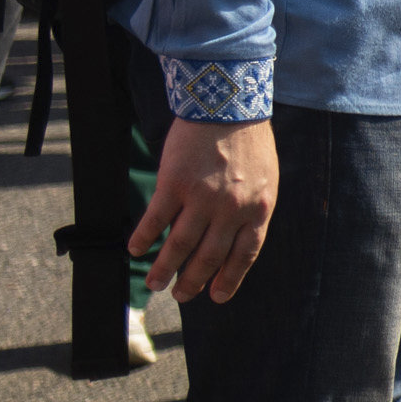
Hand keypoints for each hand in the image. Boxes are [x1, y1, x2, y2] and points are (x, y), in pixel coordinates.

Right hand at [132, 117, 280, 302]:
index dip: (229, 279)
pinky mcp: (174, 184)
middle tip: (181, 296)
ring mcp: (202, 198)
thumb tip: (236, 237)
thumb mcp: (266, 179)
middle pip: (210, 256)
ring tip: (155, 284)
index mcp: (258, 209)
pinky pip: (155, 219)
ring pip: (180, 244)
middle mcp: (231, 209)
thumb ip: (252, 208)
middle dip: (193, 281)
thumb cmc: (249, 142)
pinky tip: (135, 251)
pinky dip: (143, 238)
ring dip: (164, 268)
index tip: (217, 297)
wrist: (228, 104)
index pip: (244, 255)